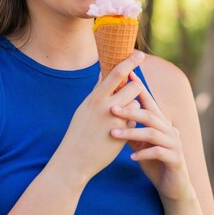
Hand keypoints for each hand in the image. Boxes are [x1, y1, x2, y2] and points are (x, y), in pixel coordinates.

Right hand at [51, 51, 145, 183]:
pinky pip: (134, 121)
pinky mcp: (122, 134)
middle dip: (136, 87)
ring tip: (120, 116)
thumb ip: (97, 93)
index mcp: (94, 97)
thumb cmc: (78, 133)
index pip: (116, 73)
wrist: (74, 160)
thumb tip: (104, 75)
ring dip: (133, 106)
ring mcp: (115, 121)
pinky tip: (118, 131)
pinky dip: (130, 123)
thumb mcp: (84, 109)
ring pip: (136, 103)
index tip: (139, 54)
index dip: (130, 62)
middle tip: (132, 91)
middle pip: (134, 86)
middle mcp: (105, 106)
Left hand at [109, 71, 192, 202]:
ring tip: (113, 134)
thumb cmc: (154, 161)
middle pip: (149, 114)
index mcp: (160, 122)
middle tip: (111, 109)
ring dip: (132, 132)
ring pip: (153, 133)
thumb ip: (129, 126)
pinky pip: (159, 153)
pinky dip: (144, 153)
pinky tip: (131, 157)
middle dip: (130, 110)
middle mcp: (169, 129)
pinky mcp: (176, 160)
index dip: (138, 88)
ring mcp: (174, 144)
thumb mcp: (139, 141)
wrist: (173, 186)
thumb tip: (110, 109)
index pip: (148, 101)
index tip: (125, 75)